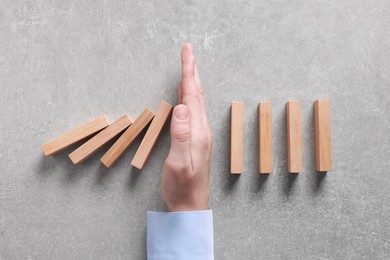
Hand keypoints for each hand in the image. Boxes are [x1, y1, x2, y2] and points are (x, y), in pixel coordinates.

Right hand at [161, 43, 211, 211]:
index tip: (187, 53)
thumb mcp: (180, 162)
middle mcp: (200, 130)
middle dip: (191, 71)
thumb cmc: (183, 186)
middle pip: (196, 94)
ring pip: (195, 101)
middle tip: (188, 51)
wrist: (190, 205)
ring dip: (191, 82)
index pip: (192, 95)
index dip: (188, 72)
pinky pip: (192, 112)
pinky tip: (186, 96)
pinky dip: (189, 98)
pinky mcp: (194, 140)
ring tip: (188, 67)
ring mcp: (198, 134)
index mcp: (197, 131)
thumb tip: (181, 107)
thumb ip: (181, 135)